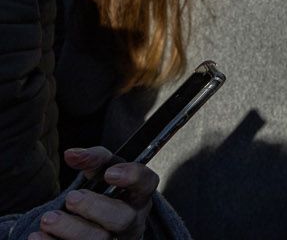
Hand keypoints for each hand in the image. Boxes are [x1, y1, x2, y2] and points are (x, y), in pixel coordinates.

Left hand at [34, 147, 157, 239]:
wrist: (98, 222)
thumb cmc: (106, 192)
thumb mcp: (105, 171)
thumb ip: (93, 159)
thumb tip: (71, 154)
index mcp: (138, 195)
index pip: (147, 183)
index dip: (132, 177)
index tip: (109, 173)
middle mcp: (132, 221)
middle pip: (122, 218)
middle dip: (95, 208)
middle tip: (72, 198)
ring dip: (71, 229)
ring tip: (48, 219)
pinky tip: (38, 236)